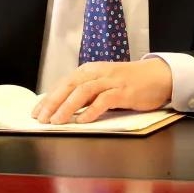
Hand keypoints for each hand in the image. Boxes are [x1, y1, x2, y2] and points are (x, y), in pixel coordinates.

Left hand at [32, 58, 172, 123]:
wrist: (158, 76)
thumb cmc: (128, 82)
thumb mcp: (103, 84)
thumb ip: (86, 93)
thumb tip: (63, 107)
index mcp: (89, 71)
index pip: (63, 83)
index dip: (48, 98)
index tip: (36, 112)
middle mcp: (97, 73)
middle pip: (70, 85)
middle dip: (52, 102)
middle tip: (41, 119)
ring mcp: (111, 81)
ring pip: (84, 91)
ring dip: (68, 107)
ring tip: (57, 121)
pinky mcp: (124, 91)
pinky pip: (105, 100)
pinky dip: (92, 111)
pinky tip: (83, 121)